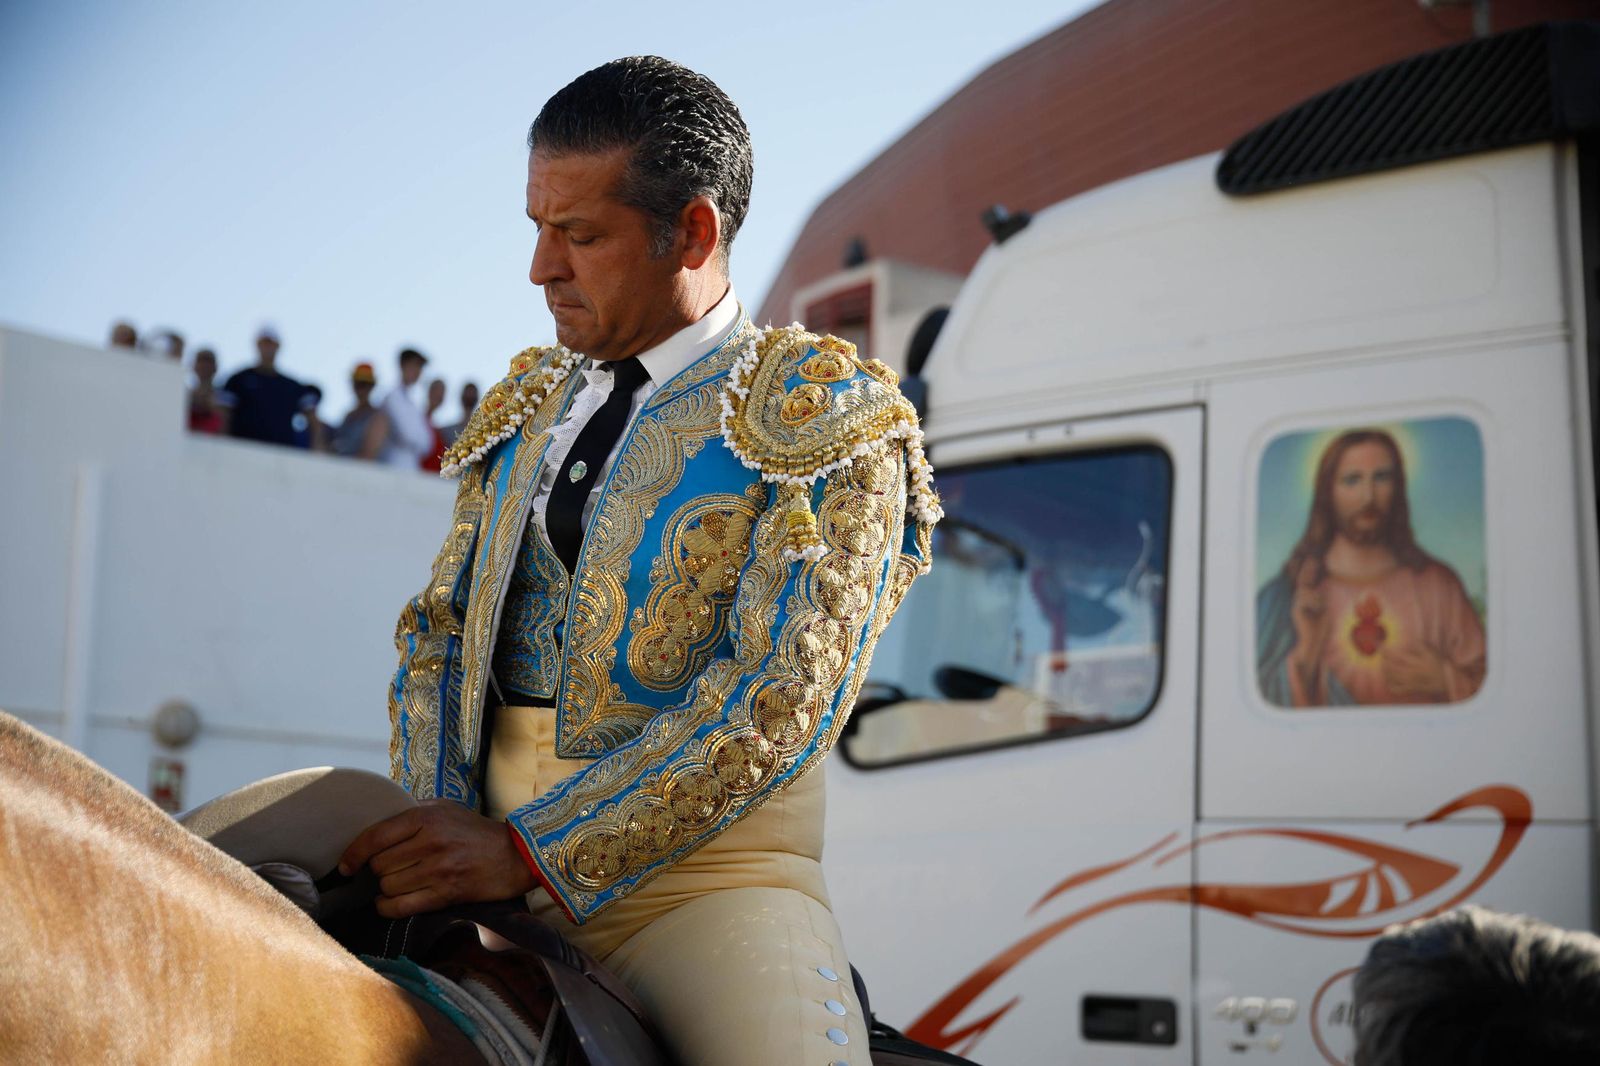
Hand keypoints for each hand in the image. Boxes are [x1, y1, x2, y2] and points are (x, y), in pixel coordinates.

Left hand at [337, 800, 538, 918]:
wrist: (516, 855)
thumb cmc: (476, 831)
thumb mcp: (445, 808)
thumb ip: (412, 811)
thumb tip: (375, 820)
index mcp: (426, 817)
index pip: (375, 837)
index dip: (353, 854)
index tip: (346, 865)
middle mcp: (430, 842)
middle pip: (379, 865)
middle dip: (377, 871)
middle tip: (386, 870)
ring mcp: (438, 870)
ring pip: (387, 887)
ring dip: (385, 889)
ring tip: (395, 883)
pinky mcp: (445, 894)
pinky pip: (400, 907)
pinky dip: (387, 907)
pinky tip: (390, 902)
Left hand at [1384, 643, 1449, 700]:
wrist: (1448, 681)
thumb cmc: (1439, 665)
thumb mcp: (1432, 652)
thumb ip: (1420, 645)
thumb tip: (1409, 640)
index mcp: (1416, 663)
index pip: (1396, 656)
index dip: (1387, 651)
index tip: (1382, 647)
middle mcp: (1411, 673)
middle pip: (1391, 667)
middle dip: (1384, 660)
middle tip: (1381, 654)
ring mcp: (1411, 682)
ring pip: (1392, 678)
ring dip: (1385, 670)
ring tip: (1384, 664)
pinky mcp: (1412, 690)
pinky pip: (1397, 689)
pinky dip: (1390, 685)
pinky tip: (1389, 679)